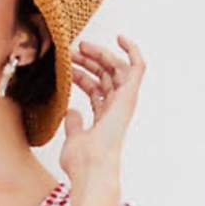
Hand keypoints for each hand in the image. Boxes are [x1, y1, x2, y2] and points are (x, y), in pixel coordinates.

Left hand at [59, 34, 145, 172]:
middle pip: (105, 77)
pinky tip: (120, 37)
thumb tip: (70, 111)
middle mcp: (116, 108)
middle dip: (89, 61)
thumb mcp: (72, 139)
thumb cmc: (81, 162)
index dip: (82, 75)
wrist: (91, 167)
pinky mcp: (129, 96)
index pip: (95, 89)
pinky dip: (132, 51)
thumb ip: (73, 124)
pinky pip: (137, 68)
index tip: (67, 65)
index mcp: (104, 118)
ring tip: (82, 46)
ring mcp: (123, 102)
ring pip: (117, 69)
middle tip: (72, 50)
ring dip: (101, 54)